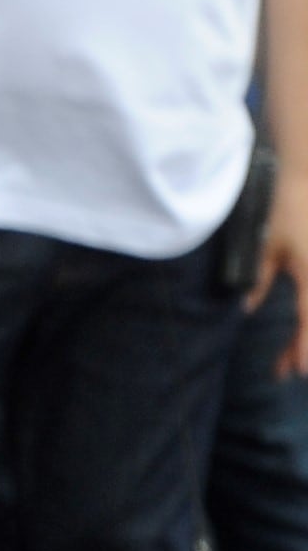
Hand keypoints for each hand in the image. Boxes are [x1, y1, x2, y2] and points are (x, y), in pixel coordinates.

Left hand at [252, 172, 307, 375]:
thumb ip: (260, 280)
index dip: (305, 346)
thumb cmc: (285, 210)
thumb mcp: (266, 247)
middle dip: (304, 348)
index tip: (299, 370)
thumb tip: (248, 309)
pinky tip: (301, 332)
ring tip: (290, 357)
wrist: (305, 179)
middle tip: (285, 371)